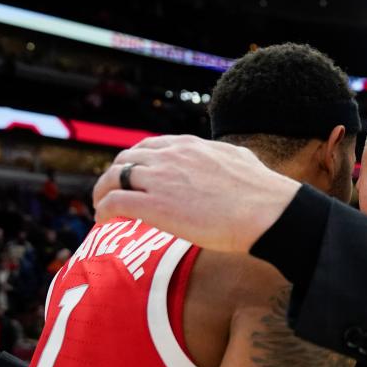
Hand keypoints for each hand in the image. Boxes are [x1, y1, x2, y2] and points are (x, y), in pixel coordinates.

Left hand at [92, 135, 301, 252]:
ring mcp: (160, 180)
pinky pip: (115, 202)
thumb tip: (229, 159)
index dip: (135, 162)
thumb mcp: (240, 158)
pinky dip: (103, 210)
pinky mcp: (155, 207)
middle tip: (113, 193)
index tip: (133, 176)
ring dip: (102, 192)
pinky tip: (103, 221)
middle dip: (115, 176)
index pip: (148, 146)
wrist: (265, 211)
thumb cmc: (261, 191)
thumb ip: (223, 156)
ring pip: (113, 178)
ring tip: (101, 207)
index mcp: (188, 145)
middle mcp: (169, 157)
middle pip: (125, 160)